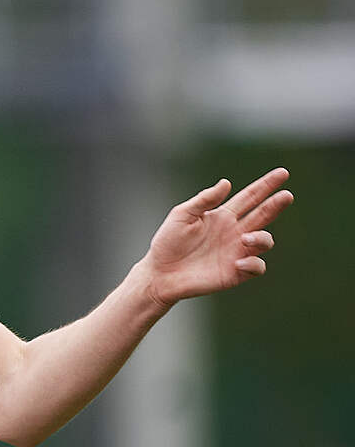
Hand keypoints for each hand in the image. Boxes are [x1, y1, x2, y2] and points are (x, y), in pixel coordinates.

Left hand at [142, 167, 292, 307]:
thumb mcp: (182, 215)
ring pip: (265, 240)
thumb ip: (204, 200)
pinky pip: (257, 266)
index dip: (266, 185)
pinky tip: (238, 262)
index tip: (283, 173)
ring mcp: (237, 252)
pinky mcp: (236, 272)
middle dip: (276, 204)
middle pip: (263, 214)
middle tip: (286, 195)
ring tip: (246, 238)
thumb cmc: (168, 243)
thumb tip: (226, 182)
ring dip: (261, 237)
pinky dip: (253, 263)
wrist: (160, 273)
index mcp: (223, 216)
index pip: (250, 197)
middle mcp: (234, 232)